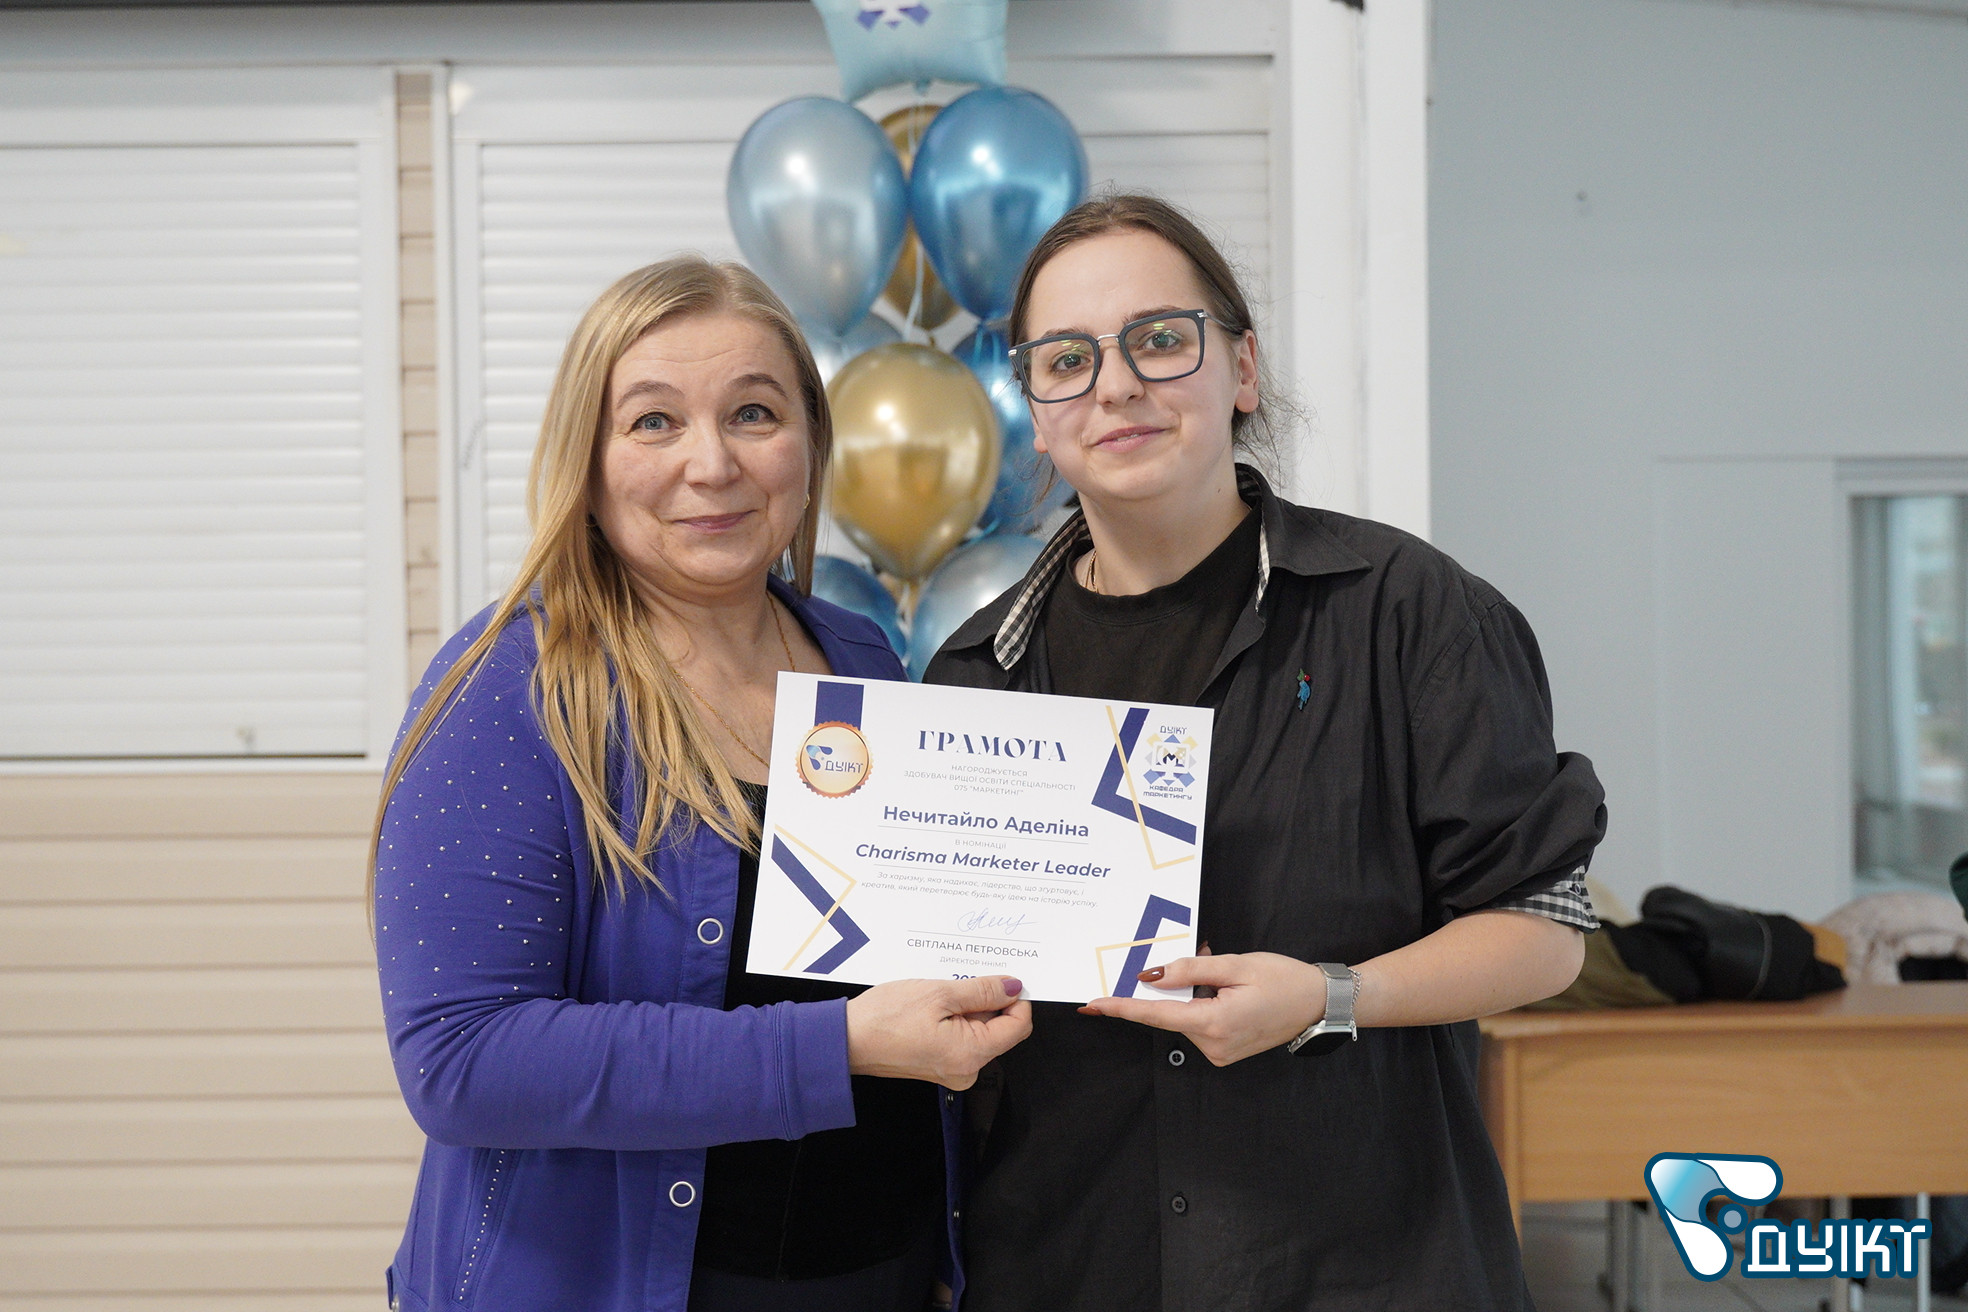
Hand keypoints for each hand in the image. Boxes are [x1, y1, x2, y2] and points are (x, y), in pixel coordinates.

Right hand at [845, 976, 1031, 1089]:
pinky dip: (955, 1017)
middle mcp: (967, 1069)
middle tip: (959, 982)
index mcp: (972, 1054)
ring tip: (940, 993)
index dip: (1016, 998)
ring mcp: (953, 1070)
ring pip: (980, 1031)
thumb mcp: (940, 993)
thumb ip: (983, 991)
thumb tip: (1013, 987)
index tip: (1001, 979)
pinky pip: (962, 1037)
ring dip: (968, 1007)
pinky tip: (934, 1005)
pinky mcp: (940, 1064)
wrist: (847, 1040)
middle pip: (1000, 1029)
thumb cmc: (885, 1018)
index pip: (1019, 1026)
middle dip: (988, 1001)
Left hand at [1078, 952, 1324, 1065]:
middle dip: (1174, 985)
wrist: (1319, 1004)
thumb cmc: (1284, 979)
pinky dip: (1202, 1003)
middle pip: (1170, 1012)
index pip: (1154, 1015)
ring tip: (1225, 974)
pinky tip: (1227, 990)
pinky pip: (1199, 1023)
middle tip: (1203, 958)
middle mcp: (1213, 1046)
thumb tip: (1151, 977)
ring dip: (1192, 993)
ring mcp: (1220, 1053)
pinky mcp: (1225, 1052)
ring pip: (1185, 1017)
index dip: (1121, 1007)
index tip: (1092, 1005)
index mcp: (1214, 1023)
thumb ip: (1190, 971)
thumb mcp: (1236, 965)